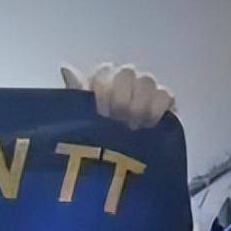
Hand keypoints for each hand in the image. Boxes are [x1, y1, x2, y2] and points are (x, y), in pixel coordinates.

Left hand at [60, 63, 174, 129]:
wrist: (118, 163)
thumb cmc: (93, 137)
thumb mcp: (80, 118)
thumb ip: (77, 92)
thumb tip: (66, 68)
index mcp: (101, 81)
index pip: (105, 71)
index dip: (102, 91)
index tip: (100, 113)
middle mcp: (124, 79)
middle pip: (127, 72)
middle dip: (120, 99)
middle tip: (116, 120)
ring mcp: (146, 88)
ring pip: (147, 81)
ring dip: (138, 106)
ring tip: (130, 127)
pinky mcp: (165, 101)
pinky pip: (165, 94)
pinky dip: (156, 110)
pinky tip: (147, 126)